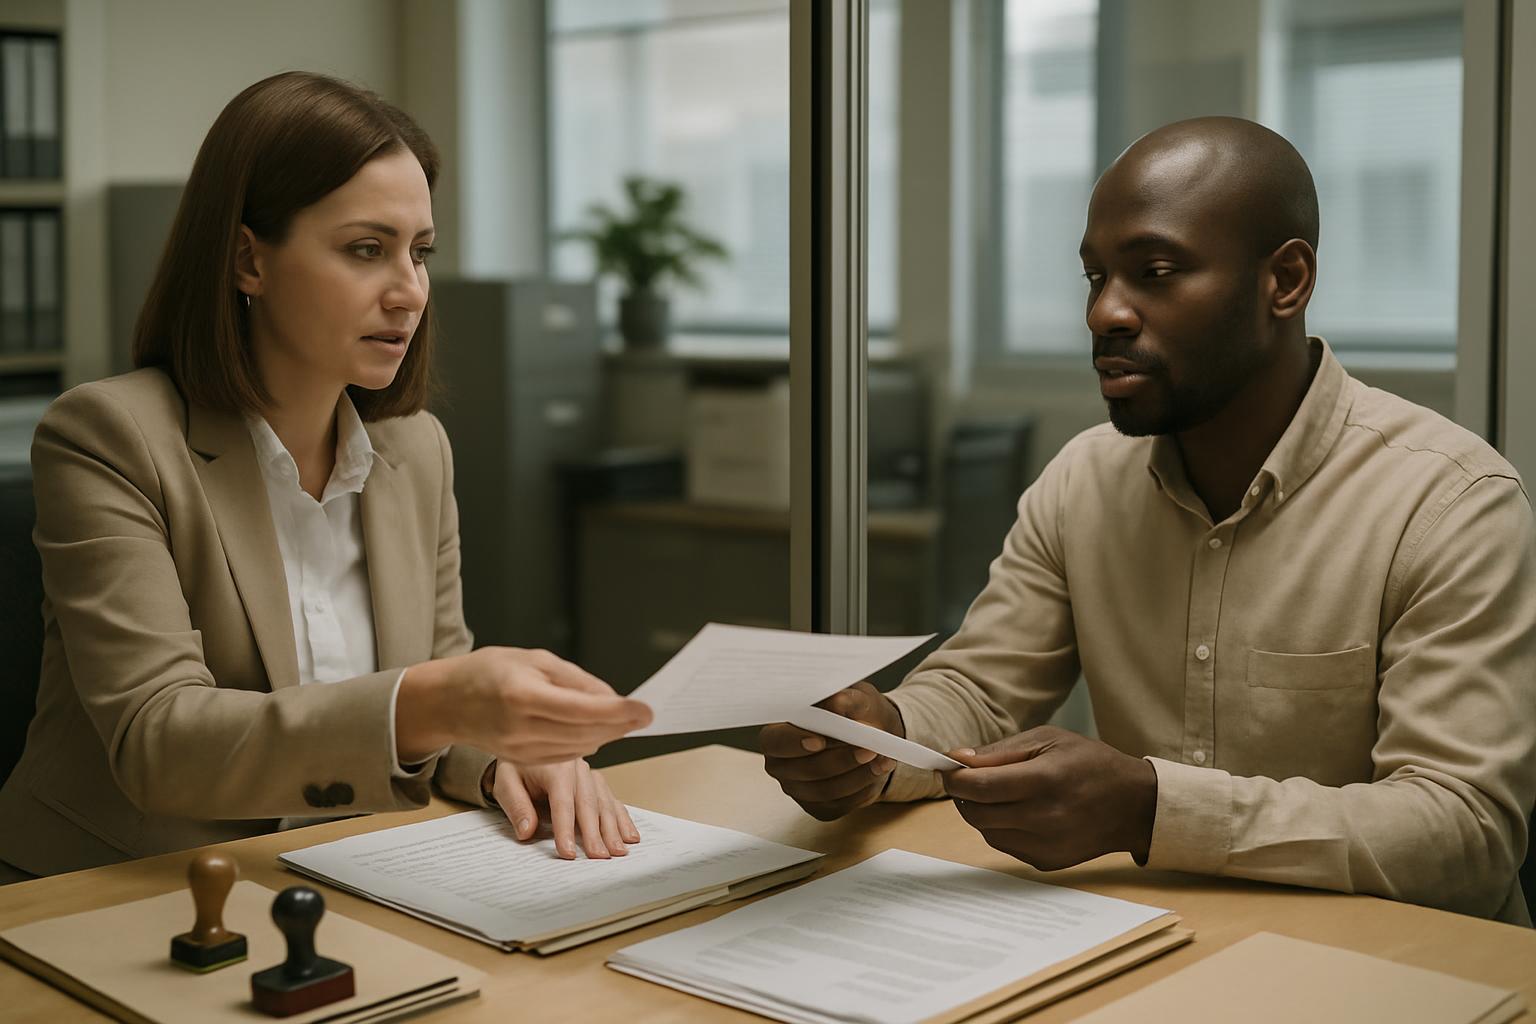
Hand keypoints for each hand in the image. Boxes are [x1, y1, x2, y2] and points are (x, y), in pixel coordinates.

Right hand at [396, 647, 651, 764]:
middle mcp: (520, 728)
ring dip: (607, 734)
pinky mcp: (521, 762)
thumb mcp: (534, 659)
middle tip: (643, 713)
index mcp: (521, 695)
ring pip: (580, 748)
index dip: (619, 711)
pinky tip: (596, 729)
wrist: (447, 702)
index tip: (646, 710)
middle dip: (620, 724)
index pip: (581, 709)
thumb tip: (614, 699)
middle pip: (585, 732)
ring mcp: (519, 750)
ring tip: (622, 718)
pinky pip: (565, 755)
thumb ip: (576, 680)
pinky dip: (586, 742)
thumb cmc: (489, 671)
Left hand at [489, 759, 639, 859]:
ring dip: (613, 829)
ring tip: (618, 851)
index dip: (565, 828)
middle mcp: (578, 767)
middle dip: (595, 833)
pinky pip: (612, 801)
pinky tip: (629, 836)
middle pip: (589, 803)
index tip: (567, 852)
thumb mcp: (506, 783)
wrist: (528, 748)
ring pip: (604, 803)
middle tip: (599, 856)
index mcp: (555, 765)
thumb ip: (516, 806)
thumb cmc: (517, 768)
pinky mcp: (597, 783)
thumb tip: (526, 831)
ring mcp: (590, 774)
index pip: (562, 801)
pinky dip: (622, 819)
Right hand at [759, 681, 903, 820]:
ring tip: (882, 758)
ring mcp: (799, 790)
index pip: (775, 742)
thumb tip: (837, 702)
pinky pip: (842, 803)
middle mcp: (782, 766)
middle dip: (840, 760)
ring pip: (827, 789)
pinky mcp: (821, 808)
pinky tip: (879, 769)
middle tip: (869, 748)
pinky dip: (865, 786)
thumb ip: (845, 699)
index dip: (794, 742)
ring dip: (859, 774)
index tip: (820, 741)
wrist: (871, 734)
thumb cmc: (853, 711)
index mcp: (777, 733)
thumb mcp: (854, 697)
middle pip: (805, 770)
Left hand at [942, 726, 1157, 870]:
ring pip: (985, 831)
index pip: (979, 787)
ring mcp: (1045, 845)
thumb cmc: (1089, 763)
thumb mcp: (1048, 740)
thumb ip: (1000, 752)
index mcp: (1044, 781)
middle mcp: (1043, 818)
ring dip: (979, 811)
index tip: (945, 767)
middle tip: (966, 779)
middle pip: (975, 813)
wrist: (1132, 805)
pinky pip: (1004, 844)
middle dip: (961, 795)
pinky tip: (1017, 811)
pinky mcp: (1045, 862)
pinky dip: (999, 827)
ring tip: (996, 792)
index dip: (952, 778)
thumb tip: (957, 759)